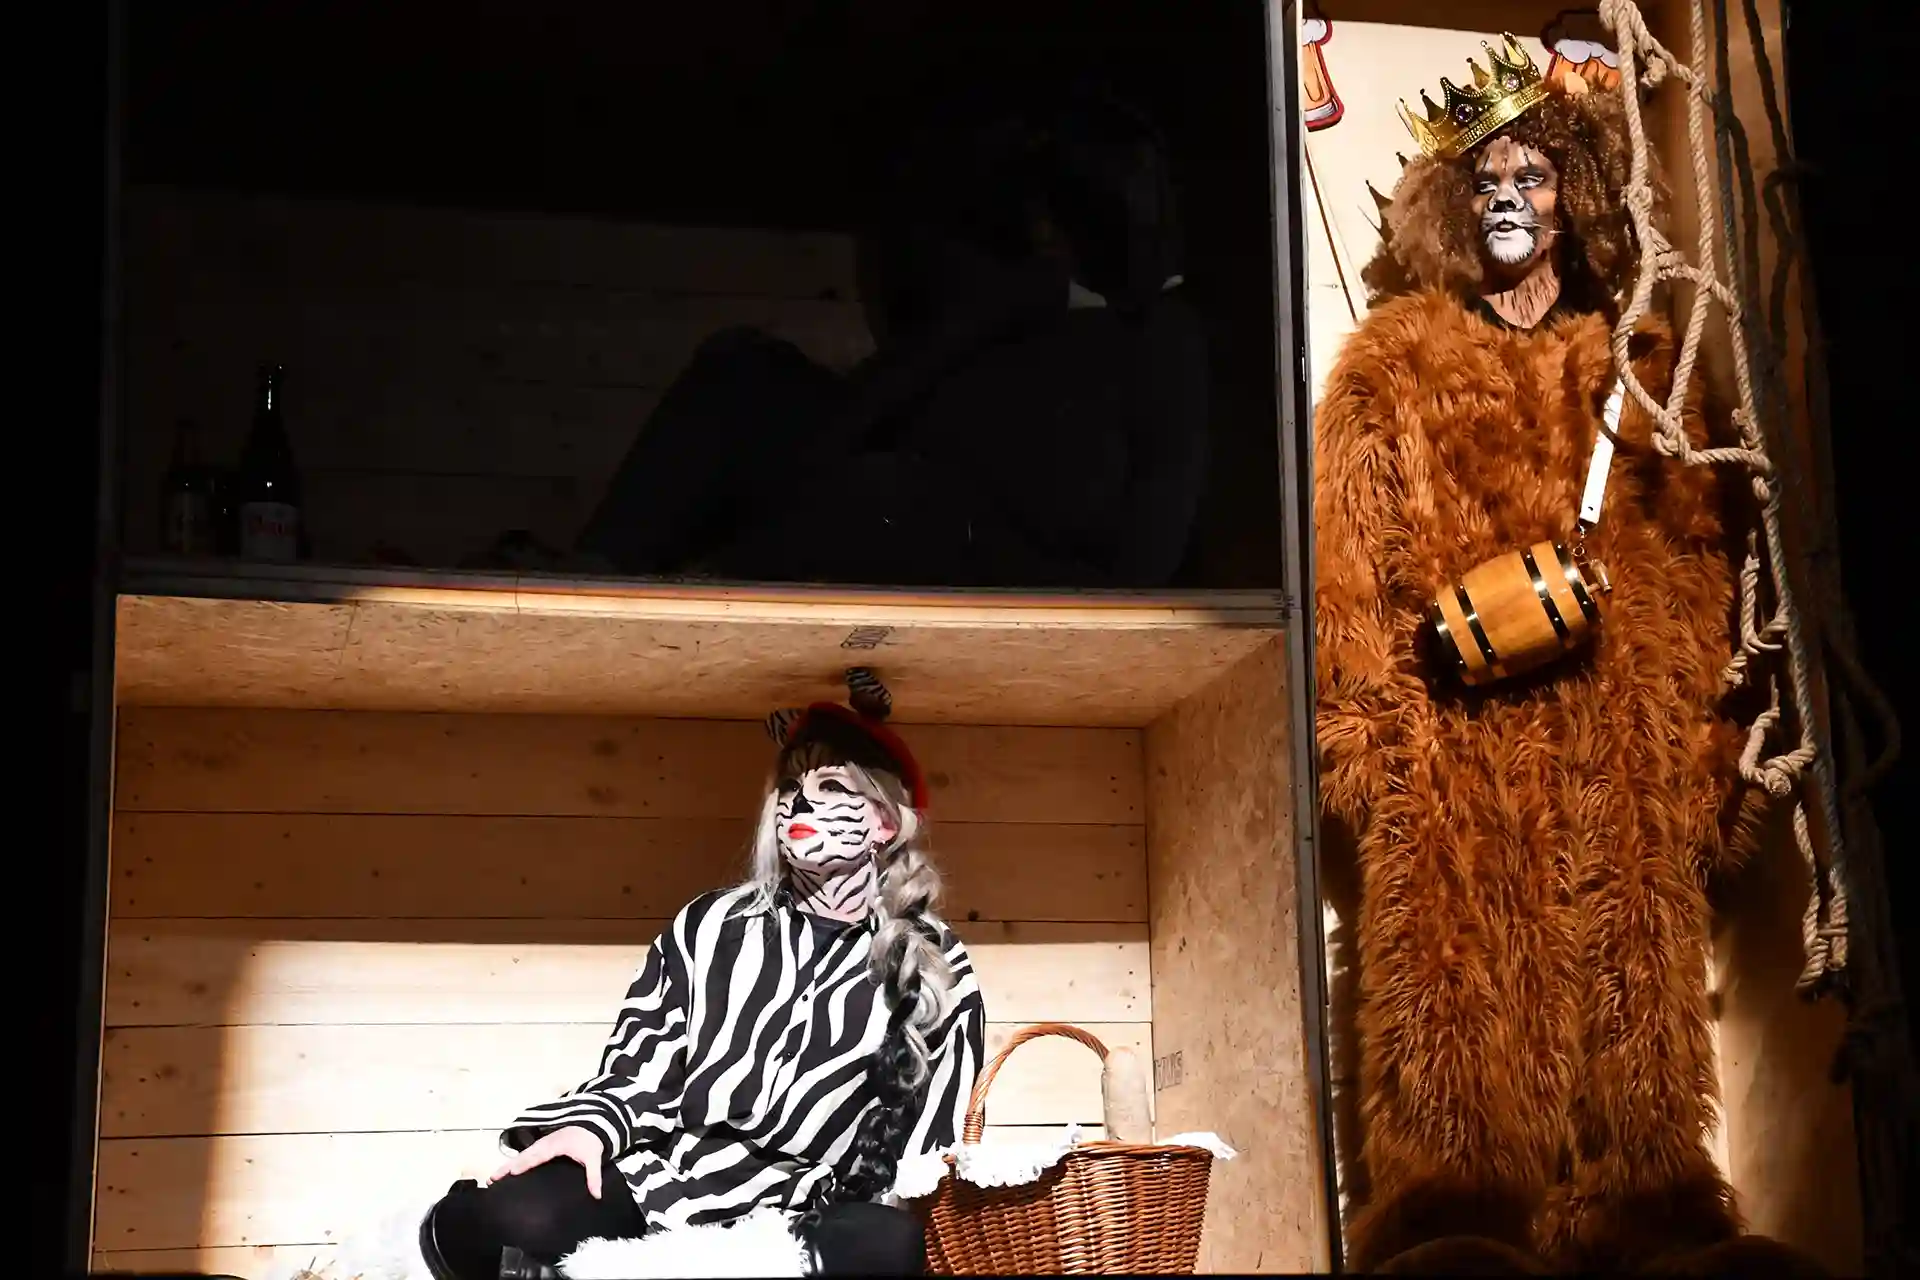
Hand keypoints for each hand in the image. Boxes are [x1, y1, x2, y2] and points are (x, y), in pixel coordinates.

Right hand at [483, 1125, 608, 1197]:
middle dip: (508, 1166)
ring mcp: (541, 1144)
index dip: (525, 1163)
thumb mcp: (594, 1157)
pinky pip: (525, 1155)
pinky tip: (505, 1173)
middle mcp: (544, 1144)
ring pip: (521, 1155)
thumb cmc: (589, 1141)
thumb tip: (597, 1195)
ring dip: (507, 1165)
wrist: (591, 1125)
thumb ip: (594, 1176)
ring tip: (492, 1177)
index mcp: (555, 1145)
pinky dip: (513, 1162)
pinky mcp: (540, 1147)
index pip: (538, 1155)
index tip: (512, 1172)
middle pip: (523, 1156)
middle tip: (492, 1178)